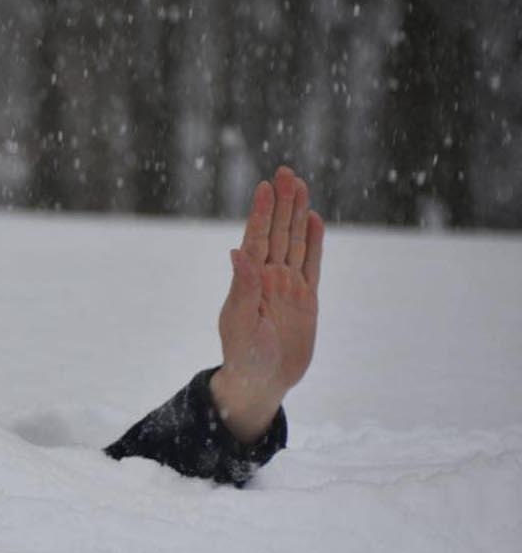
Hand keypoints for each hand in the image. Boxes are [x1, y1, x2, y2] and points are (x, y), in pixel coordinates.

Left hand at [211, 166, 323, 443]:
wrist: (262, 381)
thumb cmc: (244, 356)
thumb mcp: (241, 323)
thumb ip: (242, 288)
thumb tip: (237, 252)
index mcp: (250, 281)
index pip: (257, 239)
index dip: (262, 213)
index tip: (264, 186)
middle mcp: (269, 278)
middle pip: (278, 233)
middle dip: (281, 203)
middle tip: (285, 172)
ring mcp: (289, 286)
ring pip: (295, 242)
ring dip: (297, 214)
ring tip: (299, 185)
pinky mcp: (307, 299)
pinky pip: (312, 264)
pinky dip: (314, 242)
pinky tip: (314, 220)